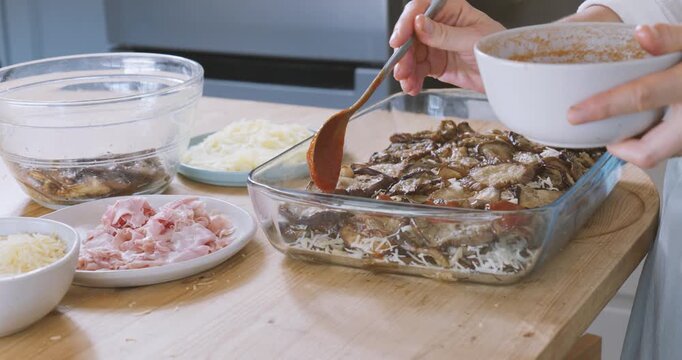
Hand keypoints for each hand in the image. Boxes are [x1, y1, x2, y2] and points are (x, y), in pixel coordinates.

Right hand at [389, 0, 503, 94]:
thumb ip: (444, 34)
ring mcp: (435, 45)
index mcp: (450, 10)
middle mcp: (439, 25)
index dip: (406, 21)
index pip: (421, 7)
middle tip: (401, 68)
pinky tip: (412, 87)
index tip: (400, 38)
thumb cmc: (497, 48)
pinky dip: (412, 80)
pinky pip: (417, 70)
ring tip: (407, 82)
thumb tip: (419, 24)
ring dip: (405, 69)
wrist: (506, 75)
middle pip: (411, 33)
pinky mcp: (435, 64)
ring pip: (411, 54)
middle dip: (403, 52)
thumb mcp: (472, 40)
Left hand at [567, 24, 681, 168]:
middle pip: (648, 152)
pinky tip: (647, 121)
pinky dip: (652, 140)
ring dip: (636, 144)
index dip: (605, 107)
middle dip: (619, 147)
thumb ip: (670, 38)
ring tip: (625, 122)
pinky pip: (667, 149)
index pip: (641, 98)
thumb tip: (641, 33)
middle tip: (604, 129)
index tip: (575, 115)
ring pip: (658, 155)